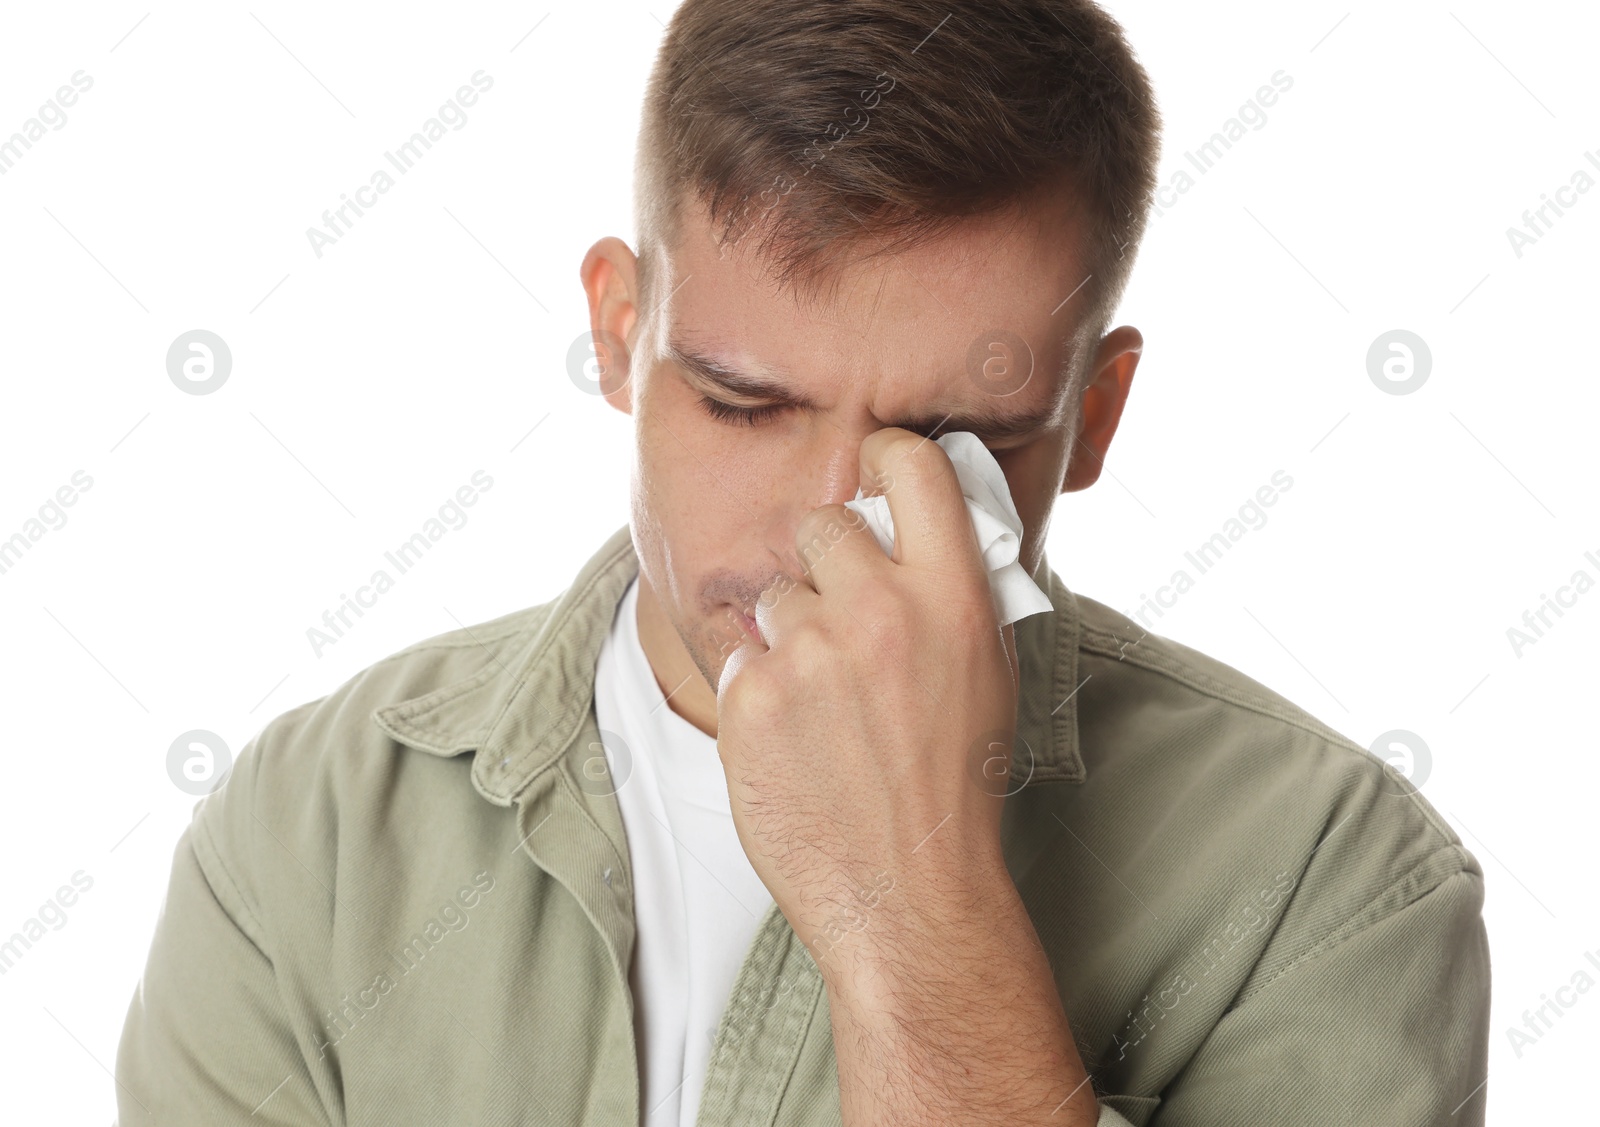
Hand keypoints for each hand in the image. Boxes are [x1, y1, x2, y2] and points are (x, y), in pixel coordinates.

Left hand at [715, 427, 1022, 977]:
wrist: (909, 893)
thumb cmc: (956, 786)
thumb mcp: (988, 673)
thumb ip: (951, 589)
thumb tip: (919, 521)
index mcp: (952, 597)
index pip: (909, 466)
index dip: (884, 456)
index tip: (873, 469)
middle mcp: (878, 610)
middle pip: (822, 522)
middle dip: (825, 561)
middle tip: (842, 623)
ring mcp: (807, 652)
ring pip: (776, 596)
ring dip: (791, 635)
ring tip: (824, 706)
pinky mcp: (749, 696)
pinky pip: (741, 654)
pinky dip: (760, 689)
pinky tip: (794, 739)